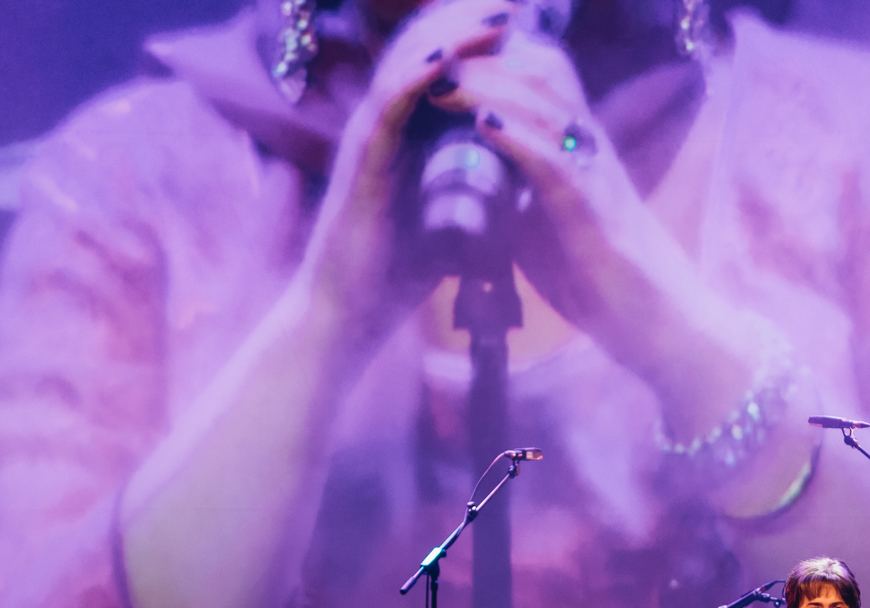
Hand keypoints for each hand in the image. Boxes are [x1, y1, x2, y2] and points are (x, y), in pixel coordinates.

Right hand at [297, 1, 515, 348]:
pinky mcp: (360, 164)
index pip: (437, 69)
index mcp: (404, 135)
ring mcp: (367, 141)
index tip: (520, 20)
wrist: (348, 314)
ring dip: (450, 35)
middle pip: (420, 51)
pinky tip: (448, 56)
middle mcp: (381, 127)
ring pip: (405, 67)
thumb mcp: (450, 219)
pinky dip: (417, 77)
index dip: (474, 39)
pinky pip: (388, 107)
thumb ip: (474, 192)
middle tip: (512, 1)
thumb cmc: (395, 273)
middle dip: (465, 22)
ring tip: (495, 13)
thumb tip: (516, 183)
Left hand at [430, 22, 748, 397]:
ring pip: (547, 109)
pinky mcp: (595, 216)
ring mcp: (596, 179)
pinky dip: (517, 138)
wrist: (660, 328)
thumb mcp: (545, 230)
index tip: (443, 57)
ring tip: (443, 82)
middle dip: (486, 61)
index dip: (496, 58)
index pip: (543, 78)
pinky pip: (555, 164)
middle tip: (432, 59)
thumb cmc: (605, 283)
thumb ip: (512, 198)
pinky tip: (483, 124)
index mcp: (580, 152)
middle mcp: (592, 153)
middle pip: (544, 75)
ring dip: (491, 89)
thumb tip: (465, 186)